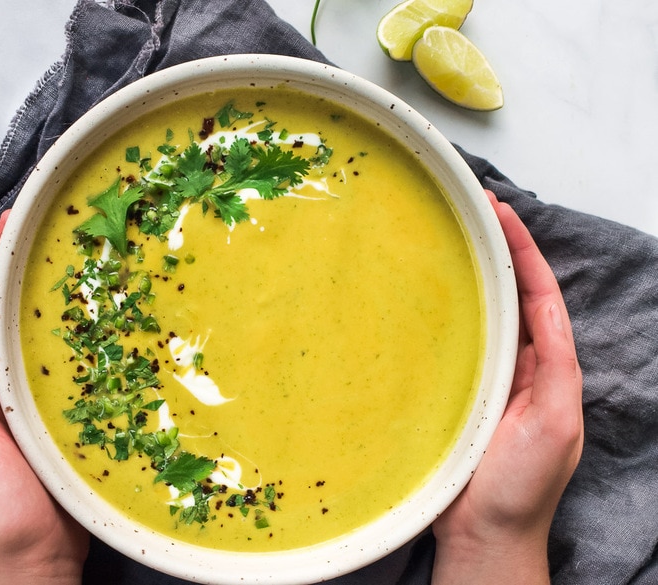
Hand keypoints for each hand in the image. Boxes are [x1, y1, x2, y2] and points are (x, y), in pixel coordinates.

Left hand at [0, 212, 89, 584]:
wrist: (37, 558)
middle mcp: (1, 386)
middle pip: (6, 318)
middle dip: (13, 272)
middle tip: (33, 230)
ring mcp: (38, 398)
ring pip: (41, 337)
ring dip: (49, 297)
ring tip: (66, 258)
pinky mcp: (70, 411)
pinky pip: (74, 366)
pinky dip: (82, 337)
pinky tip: (101, 316)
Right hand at [430, 191, 583, 583]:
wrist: (483, 535)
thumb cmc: (521, 490)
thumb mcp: (556, 424)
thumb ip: (555, 368)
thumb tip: (545, 311)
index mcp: (550, 369)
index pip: (539, 295)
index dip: (524, 251)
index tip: (502, 214)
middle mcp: (520, 366)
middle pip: (511, 295)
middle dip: (498, 250)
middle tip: (474, 211)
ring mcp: (487, 377)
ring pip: (482, 314)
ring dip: (471, 275)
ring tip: (451, 238)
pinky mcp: (455, 390)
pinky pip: (453, 342)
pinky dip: (445, 312)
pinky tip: (426, 296)